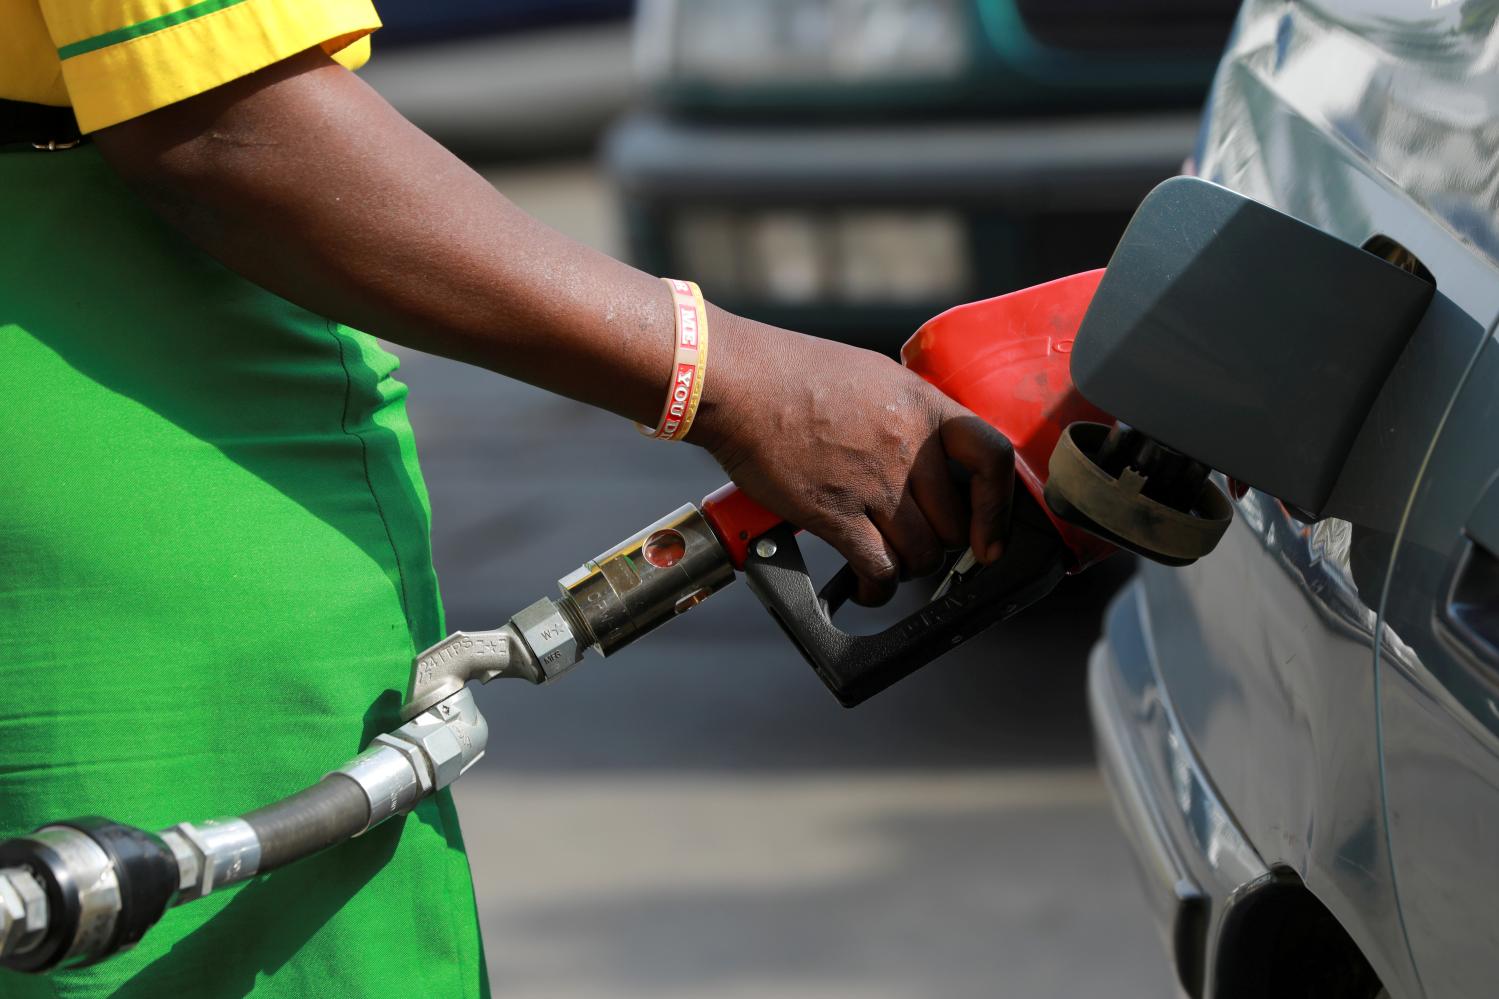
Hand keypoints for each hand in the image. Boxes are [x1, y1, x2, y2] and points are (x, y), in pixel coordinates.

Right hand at [692, 312, 1014, 604]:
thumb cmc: (791, 373)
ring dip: (908, 566)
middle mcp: (907, 446)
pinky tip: (868, 585)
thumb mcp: (872, 376)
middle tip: (919, 541)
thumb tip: (928, 452)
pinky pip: (879, 568)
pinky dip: (877, 586)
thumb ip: (908, 415)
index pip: (993, 459)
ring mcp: (873, 483)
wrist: (738, 384)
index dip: (999, 506)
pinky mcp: (835, 514)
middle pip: (954, 523)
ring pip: (922, 553)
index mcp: (922, 406)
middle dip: (940, 541)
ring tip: (889, 561)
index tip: (991, 534)